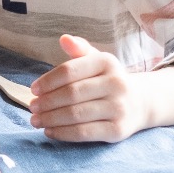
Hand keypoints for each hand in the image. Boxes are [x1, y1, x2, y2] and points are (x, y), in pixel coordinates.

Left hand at [29, 35, 146, 142]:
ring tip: (36, 120)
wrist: (141, 103)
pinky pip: (85, 133)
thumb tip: (64, 39)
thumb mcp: (96, 60)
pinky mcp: (118, 130)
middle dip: (46, 102)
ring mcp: (119, 108)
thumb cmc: (107, 79)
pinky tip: (50, 131)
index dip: (48, 81)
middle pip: (71, 94)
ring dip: (50, 119)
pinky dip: (63, 133)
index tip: (33, 89)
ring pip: (76, 115)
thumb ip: (79, 49)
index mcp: (107, 62)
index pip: (69, 71)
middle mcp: (117, 84)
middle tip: (32, 107)